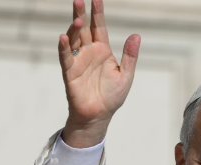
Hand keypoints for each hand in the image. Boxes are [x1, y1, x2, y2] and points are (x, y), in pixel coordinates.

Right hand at [58, 0, 139, 147]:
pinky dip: (64, 47)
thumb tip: (136, 35)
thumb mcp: (126, 75)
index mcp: (103, 51)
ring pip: (74, 40)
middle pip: (84, 29)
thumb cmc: (112, 96)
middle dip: (81, 14)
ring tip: (77, 18)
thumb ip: (130, 55)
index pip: (99, 27)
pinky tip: (64, 37)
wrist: (99, 115)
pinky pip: (66, 57)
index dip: (97, 13)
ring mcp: (78, 61)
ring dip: (74, 28)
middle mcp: (89, 52)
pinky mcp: (70, 72)